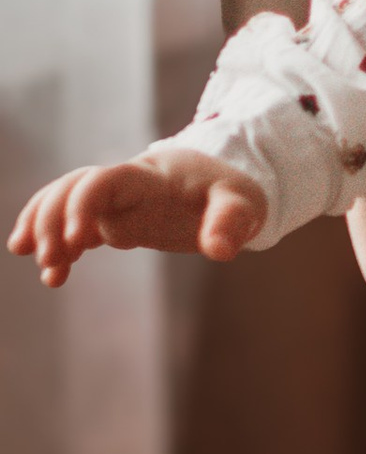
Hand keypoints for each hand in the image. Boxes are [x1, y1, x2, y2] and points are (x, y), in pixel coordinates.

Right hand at [11, 144, 269, 285]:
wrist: (217, 177)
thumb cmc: (228, 189)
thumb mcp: (241, 203)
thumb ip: (230, 223)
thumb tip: (220, 251)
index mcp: (149, 179)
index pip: (103, 180)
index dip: (82, 205)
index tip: (76, 242)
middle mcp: (123, 186)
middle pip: (72, 189)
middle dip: (52, 220)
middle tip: (50, 260)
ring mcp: (114, 202)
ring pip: (63, 202)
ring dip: (43, 226)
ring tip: (37, 262)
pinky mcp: (111, 219)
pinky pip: (73, 226)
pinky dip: (57, 244)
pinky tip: (53, 276)